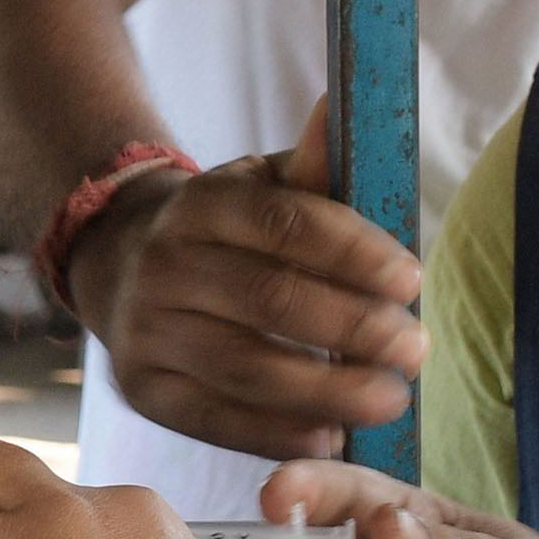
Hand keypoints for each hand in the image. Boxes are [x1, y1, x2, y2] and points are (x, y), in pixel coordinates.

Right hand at [62, 101, 426, 459]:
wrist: (123, 264)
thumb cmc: (228, 229)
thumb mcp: (263, 186)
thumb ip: (313, 167)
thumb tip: (344, 102)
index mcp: (203, 203)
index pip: (283, 223)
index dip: (353, 253)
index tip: (413, 280)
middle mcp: (165, 264)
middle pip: (268, 299)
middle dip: (352, 327)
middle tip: (415, 349)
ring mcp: (147, 331)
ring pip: (245, 368)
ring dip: (328, 390)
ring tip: (391, 398)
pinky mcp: (142, 389)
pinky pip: (215, 420)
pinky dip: (279, 433)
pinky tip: (333, 435)